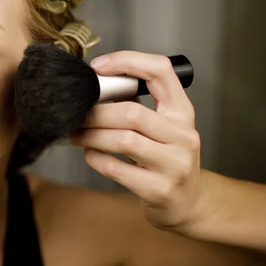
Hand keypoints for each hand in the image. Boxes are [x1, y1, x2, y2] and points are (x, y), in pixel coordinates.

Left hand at [70, 51, 206, 232]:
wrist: (188, 204)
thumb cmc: (166, 159)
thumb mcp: (162, 128)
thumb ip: (137, 105)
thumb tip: (97, 85)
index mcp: (182, 113)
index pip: (161, 71)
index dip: (127, 61)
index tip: (98, 67)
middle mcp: (184, 137)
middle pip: (132, 112)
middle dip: (96, 111)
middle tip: (77, 112)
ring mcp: (174, 165)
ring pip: (123, 140)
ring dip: (91, 135)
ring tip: (77, 133)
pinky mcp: (158, 190)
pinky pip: (115, 168)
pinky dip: (95, 157)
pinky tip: (90, 153)